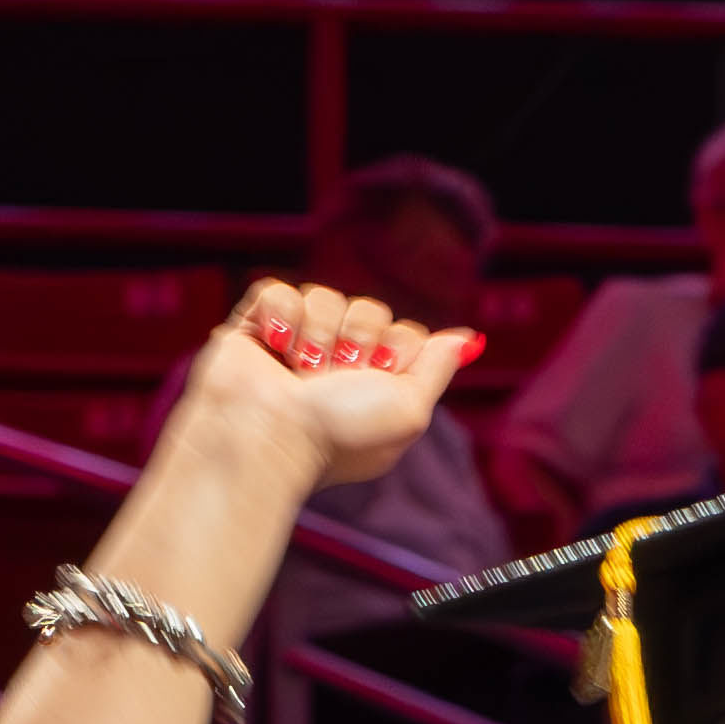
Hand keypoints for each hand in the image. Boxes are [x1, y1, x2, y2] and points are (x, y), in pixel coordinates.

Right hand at [169, 279, 478, 494]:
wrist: (268, 434)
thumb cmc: (338, 433)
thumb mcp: (408, 409)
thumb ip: (437, 369)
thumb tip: (471, 339)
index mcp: (372, 385)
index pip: (404, 333)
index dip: (396, 348)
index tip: (379, 376)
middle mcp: (335, 363)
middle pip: (369, 309)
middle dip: (359, 339)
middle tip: (336, 375)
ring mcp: (294, 343)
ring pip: (324, 295)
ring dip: (319, 333)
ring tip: (300, 371)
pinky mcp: (254, 327)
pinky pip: (277, 289)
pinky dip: (280, 315)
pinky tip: (274, 347)